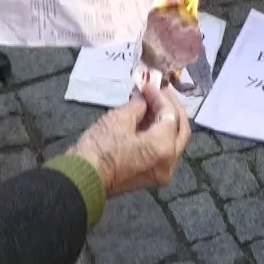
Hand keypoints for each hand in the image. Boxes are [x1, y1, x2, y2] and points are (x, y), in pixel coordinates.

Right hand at [68, 84, 190, 195]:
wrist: (81, 178)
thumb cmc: (100, 147)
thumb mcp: (119, 119)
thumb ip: (139, 106)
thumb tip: (144, 99)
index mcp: (163, 147)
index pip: (170, 115)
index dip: (159, 97)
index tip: (147, 85)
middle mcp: (169, 162)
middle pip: (181, 129)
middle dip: (172, 108)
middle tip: (161, 92)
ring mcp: (162, 172)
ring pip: (175, 141)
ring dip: (167, 121)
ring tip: (154, 104)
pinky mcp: (152, 176)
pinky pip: (164, 151)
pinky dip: (161, 135)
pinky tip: (149, 120)